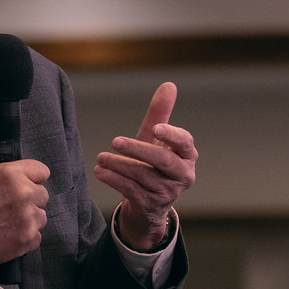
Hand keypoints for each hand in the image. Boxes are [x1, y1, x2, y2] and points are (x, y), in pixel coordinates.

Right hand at [0, 159, 50, 265]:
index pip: (42, 171)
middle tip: (12, 208)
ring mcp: (27, 217)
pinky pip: (37, 236)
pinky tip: (8, 235)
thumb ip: (6, 176)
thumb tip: (21, 178)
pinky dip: (25, 238)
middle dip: (30, 201)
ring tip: (7, 223)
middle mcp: (23, 194)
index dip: (35, 179)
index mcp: (11, 174)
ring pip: (41, 217)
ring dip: (28, 220)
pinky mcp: (27, 238)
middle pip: (43, 195)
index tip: (32, 185)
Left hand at [95, 82, 195, 249]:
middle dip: (138, 150)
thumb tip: (168, 85)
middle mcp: (182, 174)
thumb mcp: (156, 138)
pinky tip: (100, 171)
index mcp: (187, 155)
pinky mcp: (150, 203)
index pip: (184, 142)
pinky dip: (114, 179)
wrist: (149, 200)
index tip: (156, 128)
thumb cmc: (154, 163)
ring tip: (101, 157)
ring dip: (119, 165)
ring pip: (142, 176)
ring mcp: (167, 191)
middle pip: (162, 161)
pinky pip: (131, 190)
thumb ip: (160, 114)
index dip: (171, 135)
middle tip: (115, 141)